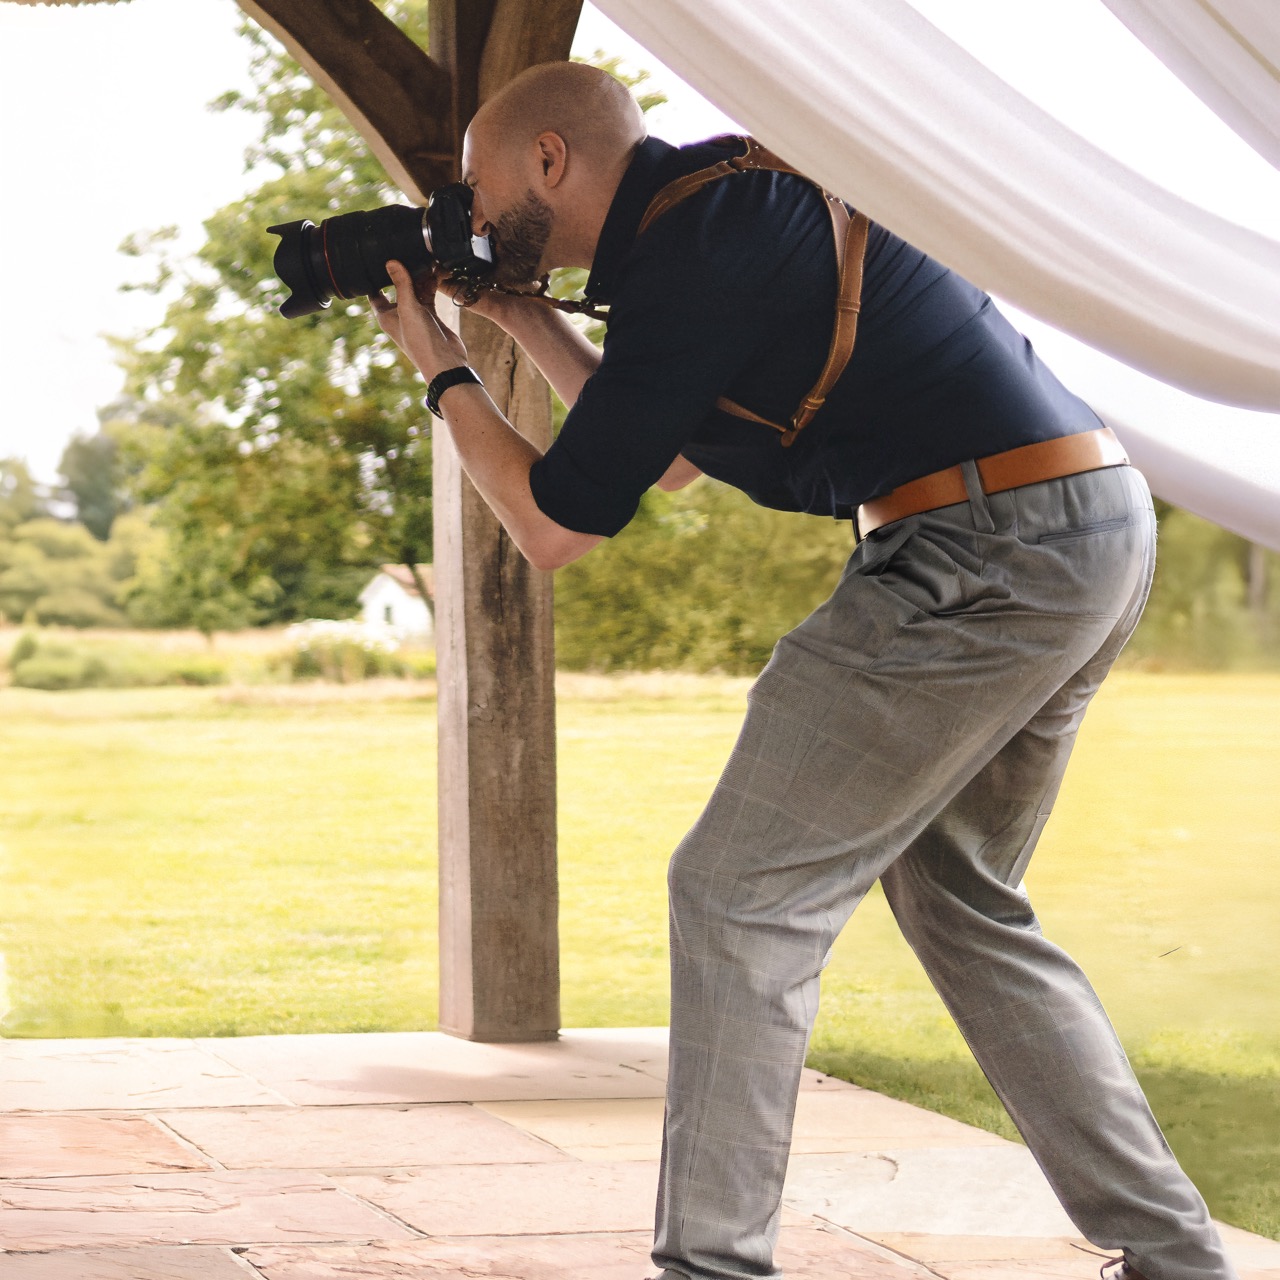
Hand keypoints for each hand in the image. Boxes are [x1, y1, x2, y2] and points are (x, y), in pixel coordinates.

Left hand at [369, 260, 468, 381]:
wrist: (445, 362)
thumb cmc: (421, 341)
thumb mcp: (408, 308)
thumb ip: (402, 284)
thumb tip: (390, 261)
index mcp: (385, 315)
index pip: (374, 293)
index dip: (373, 277)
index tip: (375, 259)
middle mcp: (398, 314)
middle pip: (396, 287)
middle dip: (402, 272)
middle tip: (406, 251)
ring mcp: (415, 315)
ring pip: (414, 289)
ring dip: (419, 277)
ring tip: (425, 259)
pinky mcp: (430, 315)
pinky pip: (428, 295)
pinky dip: (431, 285)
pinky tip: (435, 272)